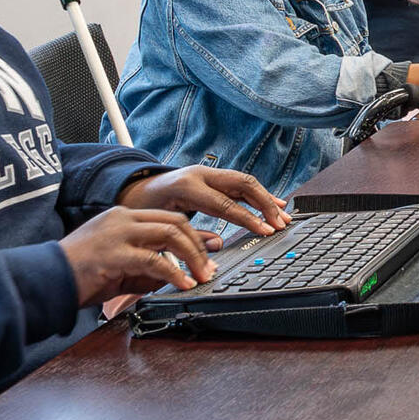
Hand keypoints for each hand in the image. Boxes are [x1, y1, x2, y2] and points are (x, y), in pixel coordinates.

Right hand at [60, 207, 217, 304]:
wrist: (45, 280)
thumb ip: (147, 266)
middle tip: (209, 267)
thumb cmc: (78, 274)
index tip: (211, 250)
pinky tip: (183, 284)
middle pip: (175, 222)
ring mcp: (117, 234)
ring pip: (170, 234)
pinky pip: (154, 261)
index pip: (168, 217)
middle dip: (198, 246)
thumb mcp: (119, 265)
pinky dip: (174, 273)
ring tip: (201, 276)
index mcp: (121, 216)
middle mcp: (121, 219)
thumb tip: (178, 274)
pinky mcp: (114, 254)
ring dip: (192, 257)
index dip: (194, 235)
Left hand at [117, 165, 287, 236]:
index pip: (224, 203)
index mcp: (186, 186)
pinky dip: (258, 195)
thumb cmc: (145, 210)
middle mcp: (200, 174)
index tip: (266, 230)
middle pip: (242, 184)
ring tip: (284, 215)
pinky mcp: (214, 177)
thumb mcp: (161, 225)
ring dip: (267, 199)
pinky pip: (241, 184)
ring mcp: (208, 173)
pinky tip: (274, 203)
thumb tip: (217, 246)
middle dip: (265, 204)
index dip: (248, 218)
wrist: (135, 190)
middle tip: (280, 223)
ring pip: (245, 181)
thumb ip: (189, 235)